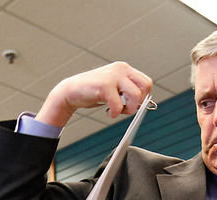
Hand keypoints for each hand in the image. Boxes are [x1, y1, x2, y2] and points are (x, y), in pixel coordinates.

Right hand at [36, 62, 152, 127]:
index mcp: (124, 68)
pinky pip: (118, 105)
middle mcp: (121, 69)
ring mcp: (113, 76)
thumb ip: (127, 91)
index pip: (146, 82)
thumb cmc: (93, 92)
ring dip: (128, 109)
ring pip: (135, 96)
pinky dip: (114, 113)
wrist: (71, 91)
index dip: (143, 97)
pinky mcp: (104, 85)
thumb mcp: (114, 88)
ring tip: (116, 111)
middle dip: (139, 102)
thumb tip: (145, 105)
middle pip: (145, 87)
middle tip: (126, 108)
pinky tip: (107, 112)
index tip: (132, 105)